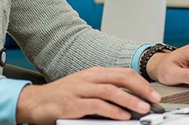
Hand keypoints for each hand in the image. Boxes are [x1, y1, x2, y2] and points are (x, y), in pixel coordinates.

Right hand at [16, 67, 159, 124]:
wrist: (34, 102)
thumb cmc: (62, 96)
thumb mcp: (86, 88)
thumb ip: (105, 90)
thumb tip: (130, 98)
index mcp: (94, 73)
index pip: (123, 73)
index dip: (141, 82)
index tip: (154, 93)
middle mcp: (89, 78)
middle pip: (121, 78)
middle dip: (141, 89)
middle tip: (154, 100)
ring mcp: (80, 90)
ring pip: (110, 91)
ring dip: (129, 100)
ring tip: (142, 109)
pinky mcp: (72, 104)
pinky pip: (96, 105)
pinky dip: (111, 110)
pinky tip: (122, 116)